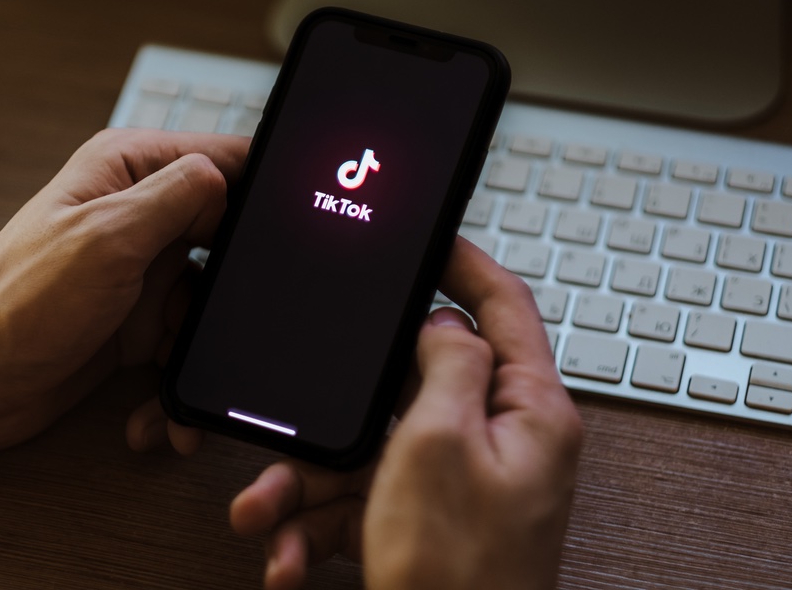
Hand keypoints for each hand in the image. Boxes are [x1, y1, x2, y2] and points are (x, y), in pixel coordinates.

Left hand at [0, 128, 248, 457]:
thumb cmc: (16, 304)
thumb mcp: (109, 236)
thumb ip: (178, 196)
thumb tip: (229, 176)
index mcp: (127, 170)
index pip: (221, 157)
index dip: (258, 192)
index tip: (281, 234)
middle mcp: (136, 213)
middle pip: (226, 233)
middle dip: (234, 283)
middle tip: (234, 315)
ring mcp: (138, 268)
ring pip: (211, 295)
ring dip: (203, 341)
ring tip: (179, 369)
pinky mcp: (136, 318)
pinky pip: (185, 339)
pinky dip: (179, 374)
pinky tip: (160, 405)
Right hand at [229, 238, 582, 589]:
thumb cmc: (457, 574)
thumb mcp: (437, 444)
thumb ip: (446, 365)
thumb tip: (443, 323)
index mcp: (528, 412)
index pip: (504, 306)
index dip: (464, 261)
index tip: (427, 236)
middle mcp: (501, 444)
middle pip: (413, 385)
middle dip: (341, 407)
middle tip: (301, 409)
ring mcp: (463, 488)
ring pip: (372, 450)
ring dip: (310, 482)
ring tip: (264, 512)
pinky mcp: (427, 525)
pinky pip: (365, 502)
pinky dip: (320, 526)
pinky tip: (289, 557)